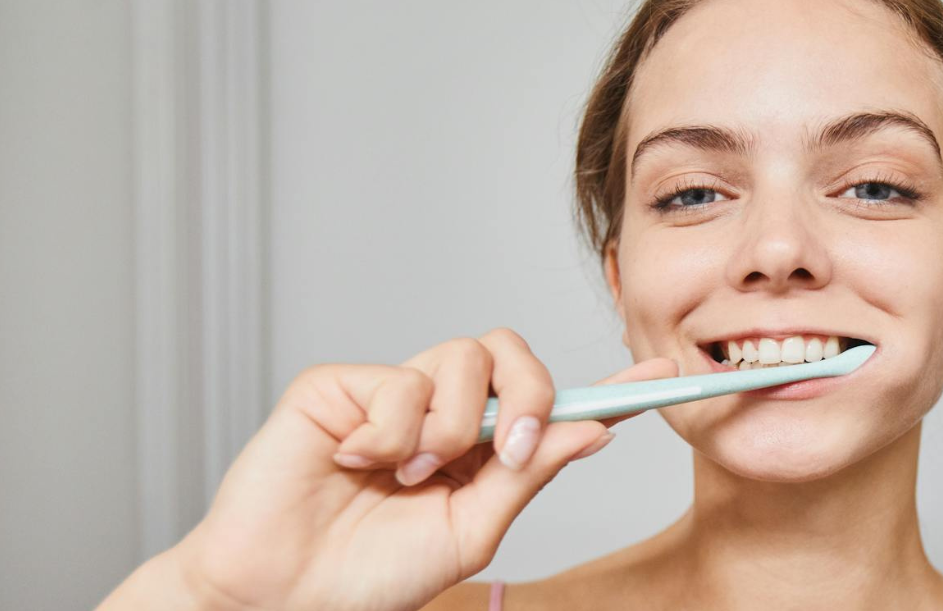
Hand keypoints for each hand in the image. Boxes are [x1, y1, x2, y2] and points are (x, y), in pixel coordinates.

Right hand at [152, 328, 676, 610]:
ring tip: (408, 475)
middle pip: (511, 354)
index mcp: (478, 452)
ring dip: (447, 428)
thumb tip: (593, 430)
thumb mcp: (469, 532)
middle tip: (507, 448)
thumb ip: (526, 474)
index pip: (548, 407)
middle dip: (526, 394)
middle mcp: (440, 413)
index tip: (660, 378)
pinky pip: (398, 378)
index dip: (603, 390)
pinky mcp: (342, 383)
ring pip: (460, 358)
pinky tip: (355, 462)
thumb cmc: (370, 572)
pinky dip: (389, 432)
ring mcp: (392, 393)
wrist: (283, 592)